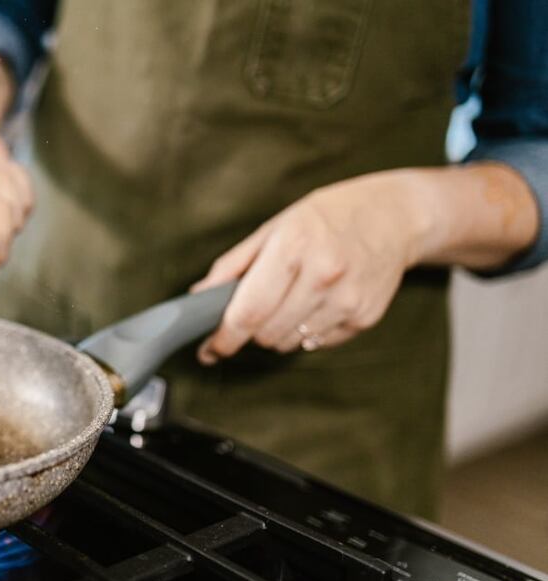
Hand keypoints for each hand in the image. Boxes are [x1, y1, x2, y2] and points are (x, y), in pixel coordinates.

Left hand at [190, 170, 430, 363]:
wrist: (395, 216)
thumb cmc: (326, 218)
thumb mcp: (275, 227)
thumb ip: (234, 265)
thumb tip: (200, 299)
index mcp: (294, 246)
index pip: (249, 311)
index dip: (224, 337)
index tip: (210, 349)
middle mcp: (324, 275)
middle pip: (266, 333)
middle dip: (250, 330)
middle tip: (252, 311)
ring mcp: (348, 300)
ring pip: (289, 343)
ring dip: (277, 332)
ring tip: (290, 299)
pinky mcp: (365, 318)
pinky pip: (316, 343)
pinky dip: (305, 332)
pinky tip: (317, 302)